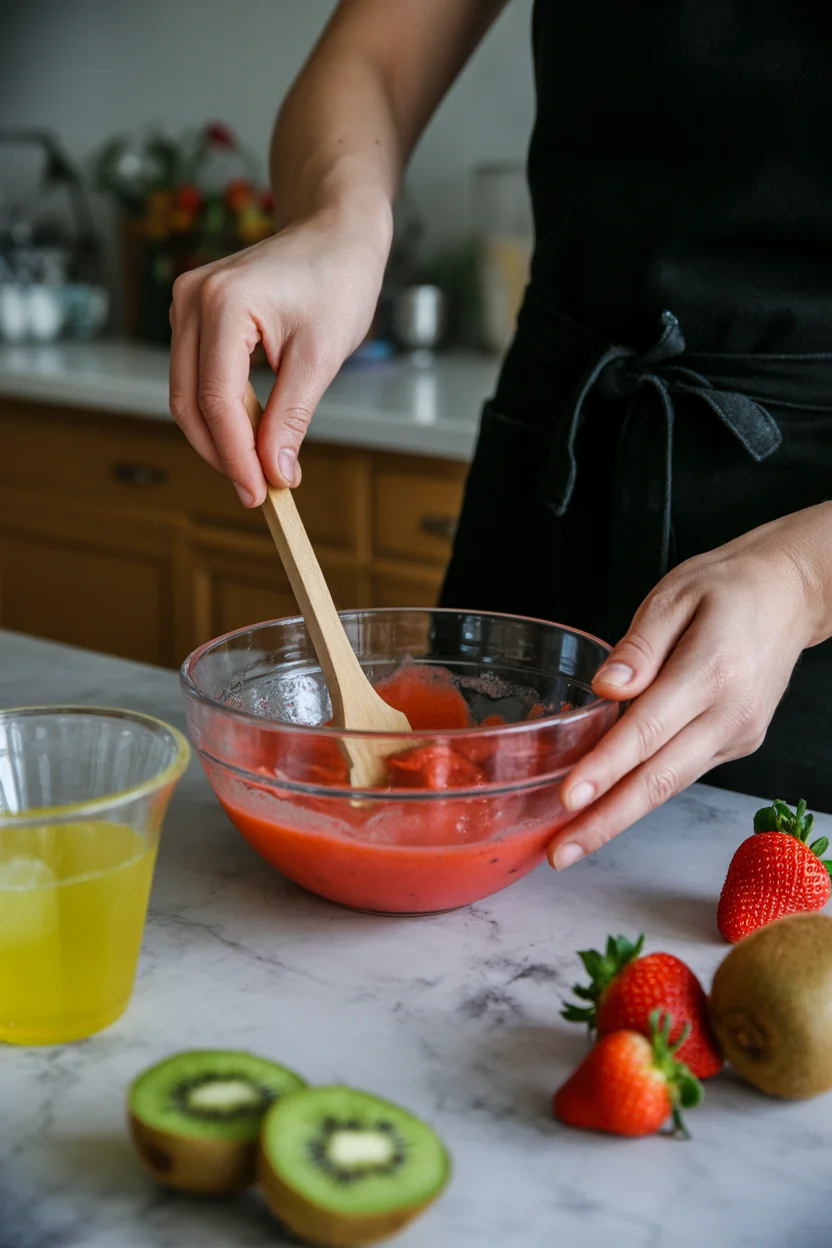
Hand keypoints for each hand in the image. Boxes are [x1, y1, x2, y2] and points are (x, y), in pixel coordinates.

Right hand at [169, 204, 390, 505]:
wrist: (334, 235)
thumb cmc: (336, 282)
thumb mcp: (321, 357)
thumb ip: (292, 416)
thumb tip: (274, 472)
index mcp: (224, 303)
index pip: (216, 398)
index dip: (235, 455)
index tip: (259, 494)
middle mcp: (192, 299)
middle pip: (187, 400)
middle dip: (221, 453)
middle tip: (256, 492)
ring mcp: (185, 303)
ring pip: (185, 392)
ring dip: (217, 435)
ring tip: (257, 466)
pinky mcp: (192, 313)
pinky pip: (194, 374)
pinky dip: (218, 410)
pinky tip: (249, 431)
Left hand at [548, 503, 831, 869]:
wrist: (790, 594)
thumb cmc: (726, 588)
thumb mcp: (674, 596)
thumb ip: (639, 646)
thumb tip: (606, 688)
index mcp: (711, 671)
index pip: (647, 730)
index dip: (606, 768)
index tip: (569, 797)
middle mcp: (729, 713)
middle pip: (660, 779)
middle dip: (606, 821)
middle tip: (562, 853)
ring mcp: (737, 734)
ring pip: (671, 784)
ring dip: (620, 817)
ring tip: (572, 842)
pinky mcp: (737, 742)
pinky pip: (682, 771)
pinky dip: (643, 791)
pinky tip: (606, 806)